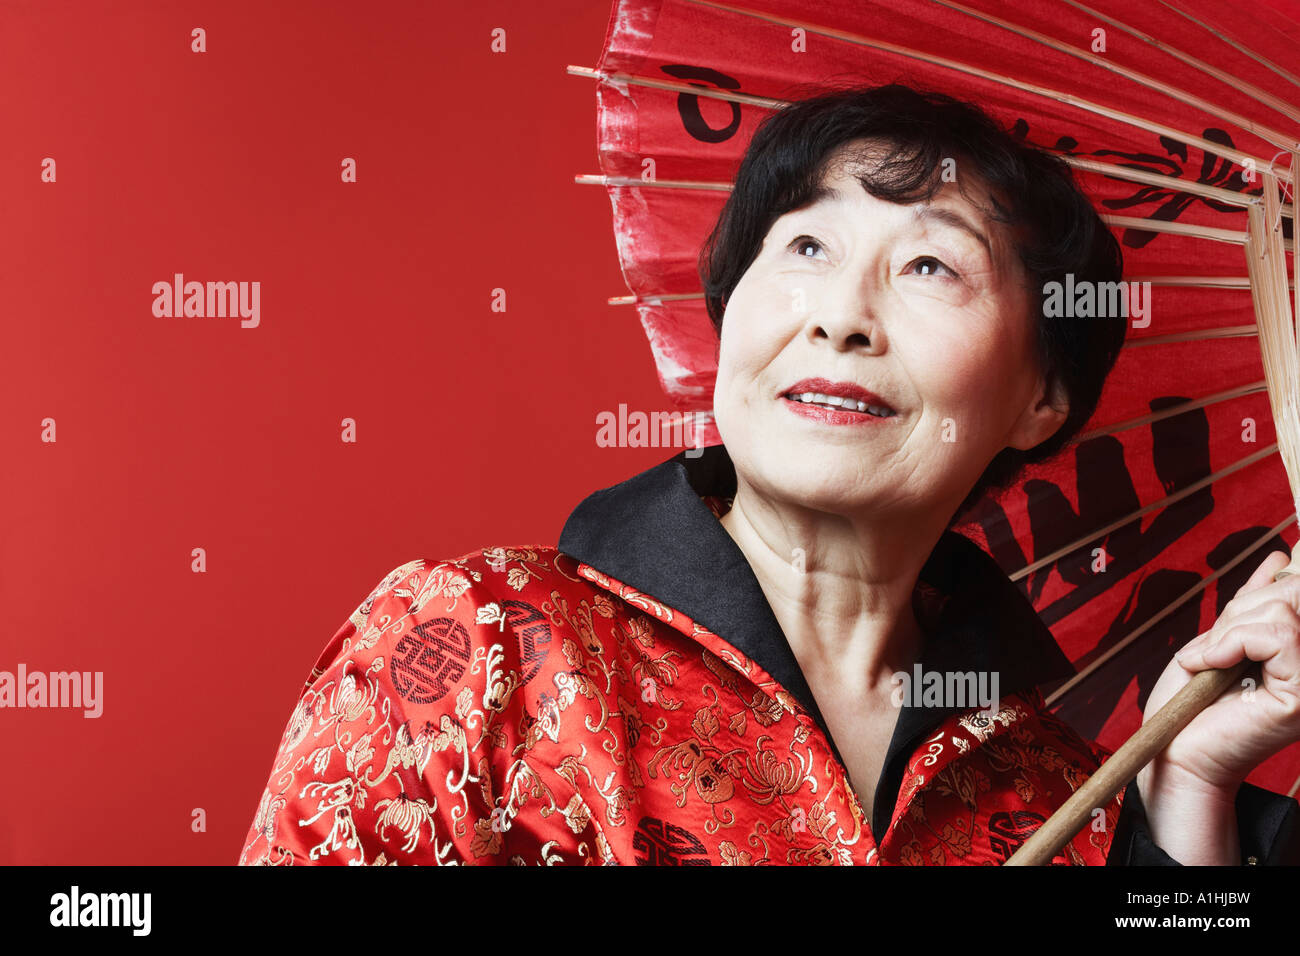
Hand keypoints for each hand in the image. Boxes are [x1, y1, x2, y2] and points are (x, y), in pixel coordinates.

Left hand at [1134, 550, 1299, 863]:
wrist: (1175, 754)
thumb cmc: (1192, 704)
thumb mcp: (1219, 639)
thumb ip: (1253, 605)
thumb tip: (1281, 557)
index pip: (1299, 586)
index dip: (1265, 588)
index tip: (1230, 623)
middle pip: (1295, 591)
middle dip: (1242, 607)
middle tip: (1212, 648)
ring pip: (1284, 609)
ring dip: (1230, 628)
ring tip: (1210, 662)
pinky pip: (1277, 635)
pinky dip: (1230, 641)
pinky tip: (1210, 666)